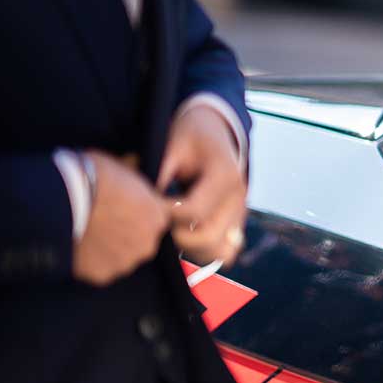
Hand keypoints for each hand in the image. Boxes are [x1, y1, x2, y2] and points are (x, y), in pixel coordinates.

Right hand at [72, 152, 171, 285]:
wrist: (61, 200)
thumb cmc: (91, 177)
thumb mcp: (118, 166)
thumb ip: (133, 175)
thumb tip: (134, 165)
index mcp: (158, 215)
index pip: (157, 217)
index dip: (139, 212)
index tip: (122, 208)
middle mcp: (149, 242)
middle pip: (141, 239)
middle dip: (126, 232)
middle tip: (102, 222)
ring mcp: (126, 261)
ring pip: (122, 256)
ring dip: (109, 249)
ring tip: (88, 234)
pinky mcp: (103, 274)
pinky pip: (100, 268)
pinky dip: (91, 261)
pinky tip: (78, 247)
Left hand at [159, 104, 247, 265]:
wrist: (215, 131)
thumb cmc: (189, 137)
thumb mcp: (171, 146)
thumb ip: (159, 174)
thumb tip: (142, 205)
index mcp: (225, 175)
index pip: (194, 210)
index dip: (165, 213)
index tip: (145, 205)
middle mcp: (238, 197)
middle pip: (208, 236)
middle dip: (176, 235)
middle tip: (155, 222)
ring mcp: (241, 212)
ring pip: (221, 251)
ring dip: (191, 249)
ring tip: (170, 231)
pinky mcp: (238, 222)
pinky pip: (227, 250)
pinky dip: (205, 252)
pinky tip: (185, 238)